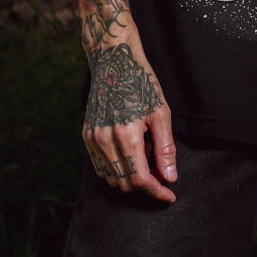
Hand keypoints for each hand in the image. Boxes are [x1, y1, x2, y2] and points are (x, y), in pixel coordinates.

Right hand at [82, 41, 178, 201]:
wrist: (114, 61)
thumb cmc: (141, 83)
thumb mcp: (161, 114)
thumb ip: (165, 149)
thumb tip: (170, 177)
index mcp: (126, 135)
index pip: (140, 179)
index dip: (156, 191)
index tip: (169, 195)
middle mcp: (104, 140)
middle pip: (124, 183)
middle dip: (146, 186)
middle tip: (161, 174)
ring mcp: (92, 138)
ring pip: (110, 178)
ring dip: (130, 178)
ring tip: (145, 157)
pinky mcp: (86, 135)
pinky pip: (100, 166)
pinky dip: (116, 170)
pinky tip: (130, 155)